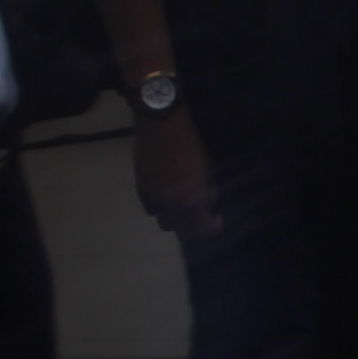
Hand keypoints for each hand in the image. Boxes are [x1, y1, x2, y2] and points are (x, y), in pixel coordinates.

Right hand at [133, 107, 219, 241]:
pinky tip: (165, 199)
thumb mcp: (208, 166)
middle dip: (193, 229)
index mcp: (193, 197)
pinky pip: (151, 210)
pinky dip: (159, 208)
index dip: (211, 227)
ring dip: (175, 219)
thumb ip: (208, 189)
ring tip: (181, 208)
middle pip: (182, 232)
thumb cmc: (190, 142)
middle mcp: (172, 203)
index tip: (216, 219)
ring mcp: (154, 198)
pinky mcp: (141, 190)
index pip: (203, 228)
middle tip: (198, 218)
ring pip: (164, 223)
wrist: (160, 125)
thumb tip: (208, 205)